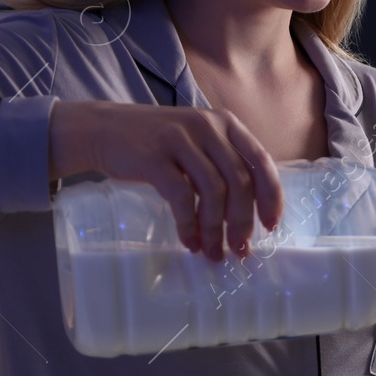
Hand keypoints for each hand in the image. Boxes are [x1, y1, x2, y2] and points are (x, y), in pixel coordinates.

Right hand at [49, 101, 281, 259]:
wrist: (104, 129)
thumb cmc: (156, 143)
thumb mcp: (197, 141)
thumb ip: (222, 164)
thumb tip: (247, 215)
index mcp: (225, 123)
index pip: (261, 161)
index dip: (271, 197)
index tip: (270, 226)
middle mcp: (207, 127)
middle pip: (240, 181)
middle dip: (242, 222)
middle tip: (239, 249)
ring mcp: (180, 140)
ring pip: (214, 192)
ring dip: (216, 229)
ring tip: (213, 252)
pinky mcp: (155, 157)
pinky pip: (181, 198)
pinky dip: (188, 225)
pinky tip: (189, 241)